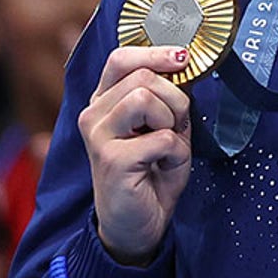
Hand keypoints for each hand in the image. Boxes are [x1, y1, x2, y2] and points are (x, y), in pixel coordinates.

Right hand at [80, 46, 192, 265]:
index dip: (156, 53)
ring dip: (172, 123)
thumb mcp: (164, 127)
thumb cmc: (152, 173)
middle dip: (175, 99)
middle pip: (142, 76)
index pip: (121, 58)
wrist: (138, 224)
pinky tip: (163, 167)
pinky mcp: (111, 159)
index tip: (183, 58)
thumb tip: (182, 61)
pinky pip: (161, 138)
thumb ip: (167, 97)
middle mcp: (94, 114)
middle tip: (175, 127)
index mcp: (104, 101)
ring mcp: (98, 136)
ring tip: (166, 147)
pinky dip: (175, 153)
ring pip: (146, 98)